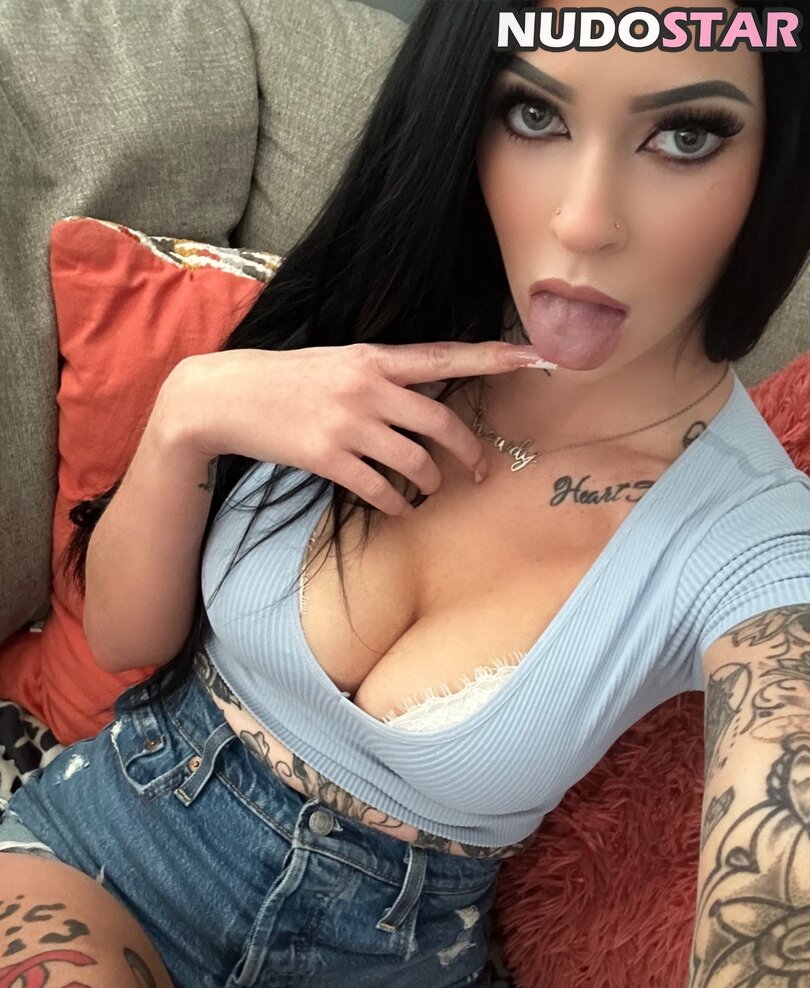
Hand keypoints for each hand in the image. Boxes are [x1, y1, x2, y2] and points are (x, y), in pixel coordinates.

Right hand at [159, 341, 548, 514]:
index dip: (494, 357)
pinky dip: (397, 504)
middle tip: (479, 469)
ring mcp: (348, 424)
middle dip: (468, 450)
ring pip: (414, 461)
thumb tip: (422, 398)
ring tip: (430, 490)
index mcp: (373, 358)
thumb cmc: (286, 380)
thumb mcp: (337, 363)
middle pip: (440, 422)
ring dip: (431, 483)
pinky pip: (379, 489)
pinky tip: (400, 508)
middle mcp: (367, 387)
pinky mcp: (327, 457)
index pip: (444, 356)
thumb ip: (381, 376)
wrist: (225, 396)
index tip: (535, 358)